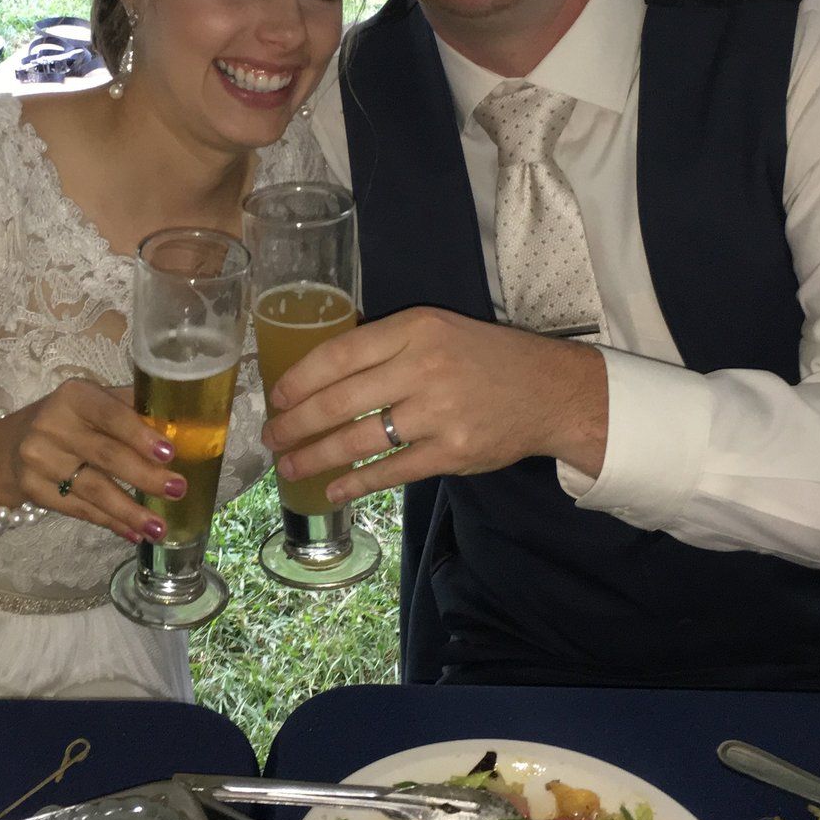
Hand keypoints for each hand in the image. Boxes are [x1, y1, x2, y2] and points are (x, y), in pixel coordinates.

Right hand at [0, 379, 185, 542]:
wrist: (11, 445)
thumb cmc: (71, 421)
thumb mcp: (96, 403)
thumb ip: (133, 410)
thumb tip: (184, 427)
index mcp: (75, 396)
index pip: (111, 414)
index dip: (140, 434)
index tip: (169, 454)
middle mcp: (52, 424)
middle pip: (105, 455)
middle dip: (145, 476)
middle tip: (177, 490)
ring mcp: (39, 458)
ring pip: (93, 489)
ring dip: (130, 511)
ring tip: (159, 528)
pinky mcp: (34, 489)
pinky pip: (79, 510)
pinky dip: (110, 523)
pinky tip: (133, 533)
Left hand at [261, 308, 610, 504]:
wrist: (548, 391)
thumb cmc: (482, 358)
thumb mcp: (435, 330)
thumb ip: (384, 343)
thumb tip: (318, 367)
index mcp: (414, 329)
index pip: (340, 354)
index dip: (299, 379)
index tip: (275, 397)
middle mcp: (423, 368)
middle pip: (340, 401)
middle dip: (296, 424)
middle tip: (271, 438)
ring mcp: (438, 413)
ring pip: (358, 441)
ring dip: (315, 457)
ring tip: (290, 467)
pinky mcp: (452, 453)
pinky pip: (391, 471)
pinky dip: (355, 484)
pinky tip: (332, 489)